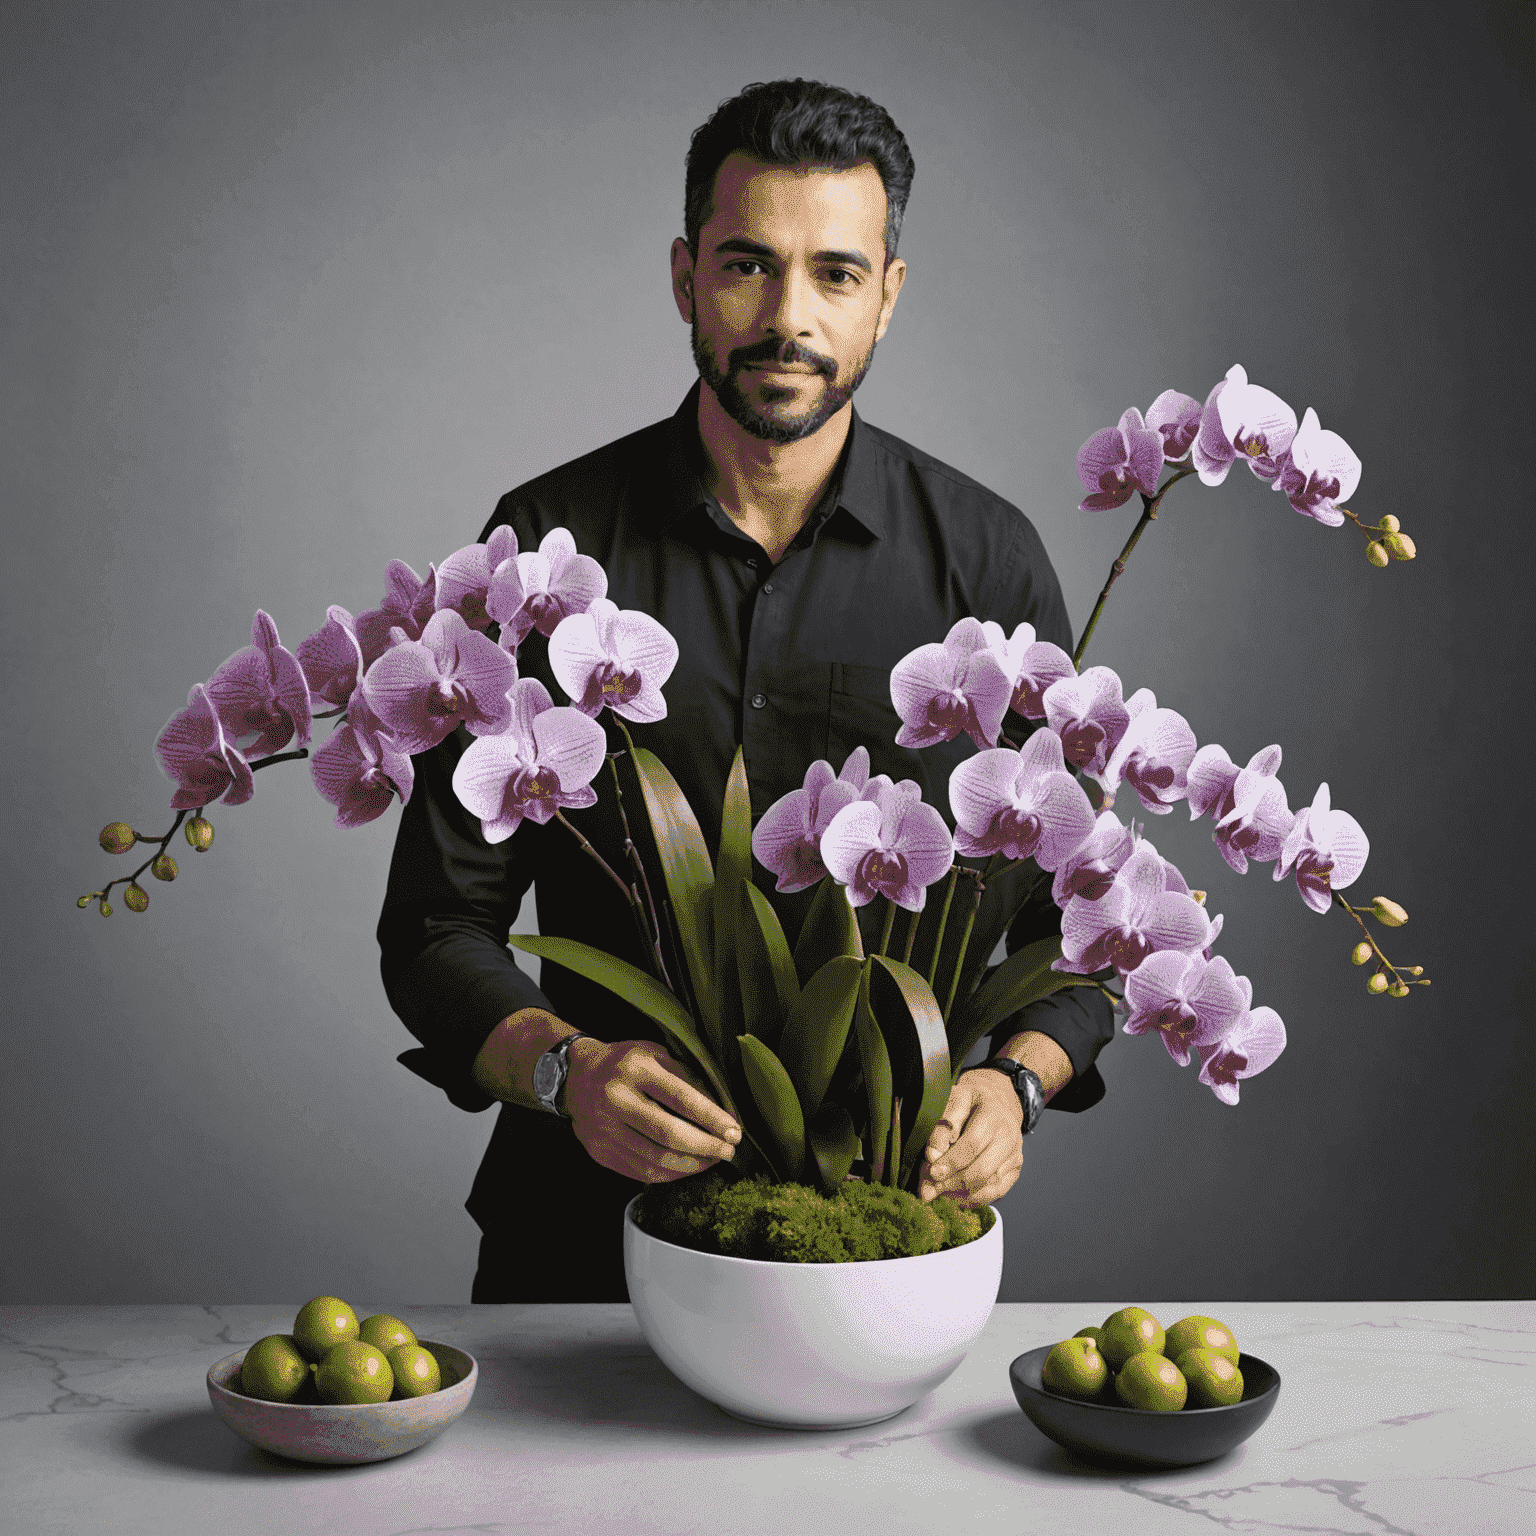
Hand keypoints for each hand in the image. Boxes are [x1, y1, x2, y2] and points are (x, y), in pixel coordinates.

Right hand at [563, 1038, 741, 1183]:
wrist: (575, 1078)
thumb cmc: (625, 1063)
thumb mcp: (655, 1054)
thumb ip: (686, 1078)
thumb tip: (721, 1111)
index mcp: (635, 1070)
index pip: (681, 1098)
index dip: (712, 1118)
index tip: (734, 1131)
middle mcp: (616, 1100)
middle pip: (669, 1134)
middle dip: (706, 1147)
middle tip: (728, 1150)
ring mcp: (604, 1130)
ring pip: (656, 1160)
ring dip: (692, 1165)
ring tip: (712, 1160)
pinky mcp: (600, 1152)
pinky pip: (641, 1172)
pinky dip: (670, 1174)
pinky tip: (686, 1167)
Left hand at [918, 1069, 1023, 1207]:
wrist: (997, 1102)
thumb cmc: (970, 1101)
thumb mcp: (953, 1099)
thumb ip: (942, 1125)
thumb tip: (933, 1155)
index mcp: (994, 1115)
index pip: (973, 1144)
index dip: (951, 1161)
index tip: (932, 1172)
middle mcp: (1010, 1137)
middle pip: (983, 1170)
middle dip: (953, 1183)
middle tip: (930, 1188)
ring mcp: (1015, 1156)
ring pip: (990, 1186)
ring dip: (961, 1194)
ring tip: (938, 1194)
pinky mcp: (1015, 1171)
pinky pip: (996, 1193)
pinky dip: (973, 1199)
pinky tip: (954, 1197)